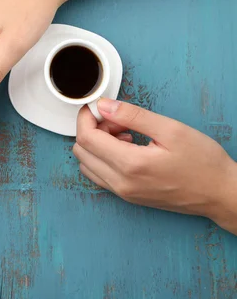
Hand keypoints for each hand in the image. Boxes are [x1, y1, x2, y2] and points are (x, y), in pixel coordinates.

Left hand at [74, 98, 236, 228]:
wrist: (221, 194)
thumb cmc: (203, 163)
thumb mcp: (170, 129)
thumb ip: (132, 116)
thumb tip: (103, 106)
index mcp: (130, 165)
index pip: (86, 138)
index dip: (86, 117)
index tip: (98, 106)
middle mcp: (121, 183)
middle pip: (82, 151)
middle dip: (92, 129)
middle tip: (117, 119)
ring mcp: (123, 193)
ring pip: (87, 164)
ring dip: (97, 144)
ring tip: (125, 133)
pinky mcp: (127, 197)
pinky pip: (99, 175)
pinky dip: (103, 158)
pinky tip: (127, 148)